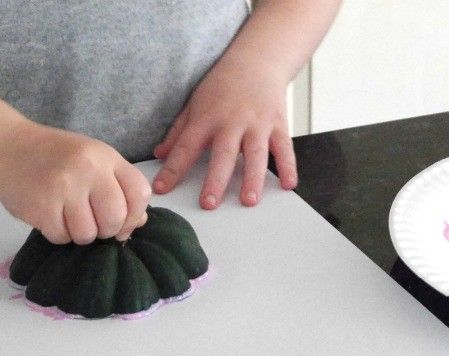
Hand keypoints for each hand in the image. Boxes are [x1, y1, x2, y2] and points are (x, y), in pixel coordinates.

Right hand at [0, 122, 150, 244]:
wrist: (6, 146)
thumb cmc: (56, 156)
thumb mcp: (94, 160)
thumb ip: (119, 187)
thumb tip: (139, 222)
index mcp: (105, 157)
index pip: (140, 194)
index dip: (135, 215)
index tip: (123, 220)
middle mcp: (87, 170)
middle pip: (115, 219)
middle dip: (107, 230)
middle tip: (93, 221)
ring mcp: (63, 188)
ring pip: (88, 234)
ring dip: (81, 233)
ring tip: (69, 216)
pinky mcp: (40, 207)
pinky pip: (62, 237)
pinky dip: (59, 233)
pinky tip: (51, 216)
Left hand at [153, 57, 297, 208]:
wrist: (257, 59)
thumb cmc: (223, 84)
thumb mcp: (195, 103)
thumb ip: (178, 131)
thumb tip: (160, 154)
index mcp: (207, 118)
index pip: (186, 147)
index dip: (173, 169)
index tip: (162, 189)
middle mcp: (232, 122)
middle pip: (223, 154)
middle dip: (215, 180)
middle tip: (209, 203)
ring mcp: (257, 124)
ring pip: (255, 154)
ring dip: (252, 178)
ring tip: (249, 200)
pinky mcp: (278, 124)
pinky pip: (284, 148)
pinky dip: (288, 166)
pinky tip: (288, 185)